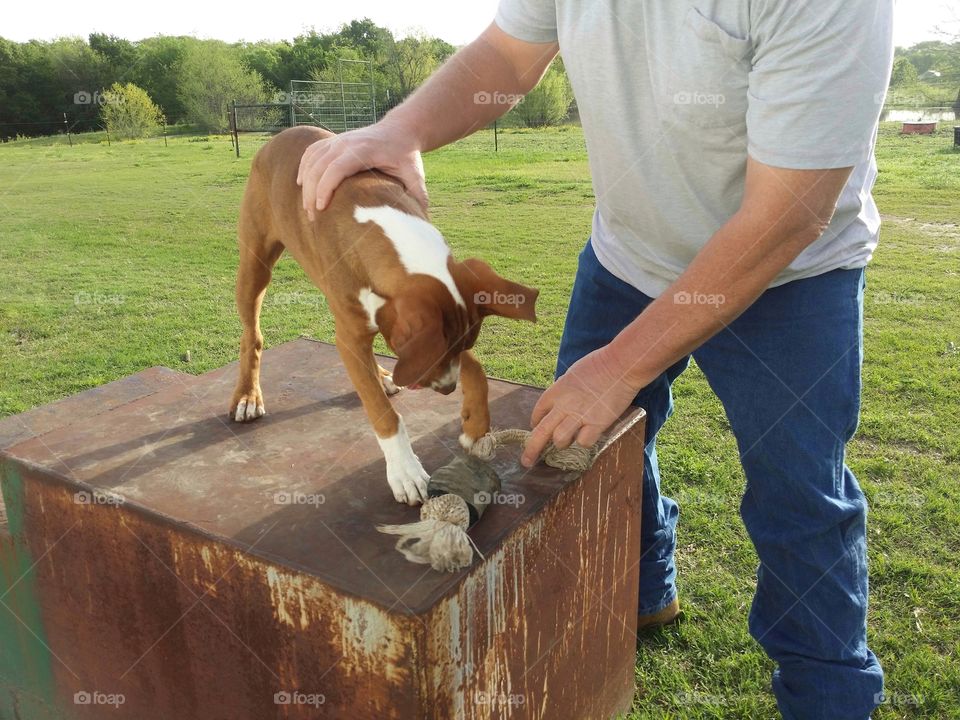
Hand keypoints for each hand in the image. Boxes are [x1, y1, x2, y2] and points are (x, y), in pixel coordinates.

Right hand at [297, 122, 427, 219]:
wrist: (400, 130)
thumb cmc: (406, 154)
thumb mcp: (415, 173)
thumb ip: (418, 194)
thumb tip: (423, 219)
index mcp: (363, 150)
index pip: (336, 168)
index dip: (325, 188)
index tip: (321, 208)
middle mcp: (346, 143)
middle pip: (318, 166)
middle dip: (311, 192)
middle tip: (312, 217)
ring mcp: (338, 140)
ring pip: (312, 159)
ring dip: (306, 183)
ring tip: (307, 207)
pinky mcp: (333, 141)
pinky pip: (311, 152)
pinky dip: (304, 166)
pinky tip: (301, 183)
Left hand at [521, 346, 640, 466]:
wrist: (620, 365)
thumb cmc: (599, 364)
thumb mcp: (572, 375)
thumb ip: (564, 391)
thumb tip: (560, 404)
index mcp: (556, 391)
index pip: (538, 411)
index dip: (535, 422)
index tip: (536, 427)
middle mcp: (564, 405)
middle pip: (541, 432)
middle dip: (532, 449)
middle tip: (527, 460)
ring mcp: (580, 415)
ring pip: (560, 440)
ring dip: (562, 443)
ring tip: (570, 438)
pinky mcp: (597, 424)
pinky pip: (583, 442)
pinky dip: (584, 441)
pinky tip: (589, 434)